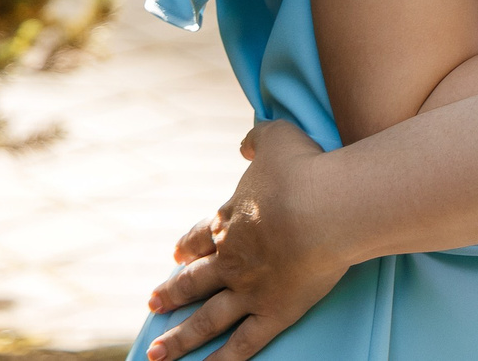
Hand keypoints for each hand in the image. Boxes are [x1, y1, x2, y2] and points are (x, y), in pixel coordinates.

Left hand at [144, 119, 344, 360]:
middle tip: (153, 303)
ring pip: (207, 320)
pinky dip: (222, 360)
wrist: (324, 207)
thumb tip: (245, 145)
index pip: (201, 236)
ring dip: (180, 338)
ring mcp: (250, 290)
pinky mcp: (274, 312)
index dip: (187, 247)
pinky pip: (243, 344)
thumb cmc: (304, 170)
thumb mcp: (278, 139)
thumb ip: (258, 140)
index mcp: (232, 220)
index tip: (174, 255)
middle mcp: (233, 259)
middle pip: (195, 280)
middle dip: (173, 292)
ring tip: (156, 352)